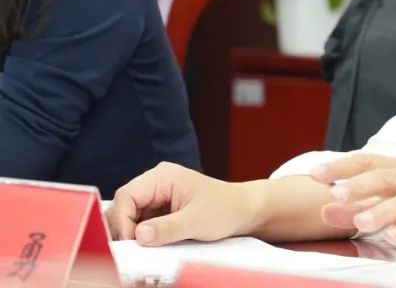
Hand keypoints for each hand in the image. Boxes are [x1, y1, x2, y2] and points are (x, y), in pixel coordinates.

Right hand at [107, 162, 257, 245]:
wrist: (243, 211)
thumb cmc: (225, 209)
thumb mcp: (196, 221)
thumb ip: (167, 228)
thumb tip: (139, 235)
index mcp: (163, 176)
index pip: (126, 196)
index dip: (121, 220)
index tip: (128, 242)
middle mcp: (156, 182)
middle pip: (123, 205)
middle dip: (123, 227)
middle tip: (131, 250)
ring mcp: (157, 195)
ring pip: (129, 215)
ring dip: (131, 232)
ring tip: (141, 249)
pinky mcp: (160, 209)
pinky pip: (139, 222)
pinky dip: (140, 234)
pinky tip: (148, 244)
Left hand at [309, 154, 395, 244]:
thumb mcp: (383, 197)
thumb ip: (353, 205)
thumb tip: (324, 211)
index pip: (365, 162)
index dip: (341, 166)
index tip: (315, 174)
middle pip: (384, 177)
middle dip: (359, 185)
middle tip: (336, 194)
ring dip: (380, 211)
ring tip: (359, 222)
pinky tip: (390, 236)